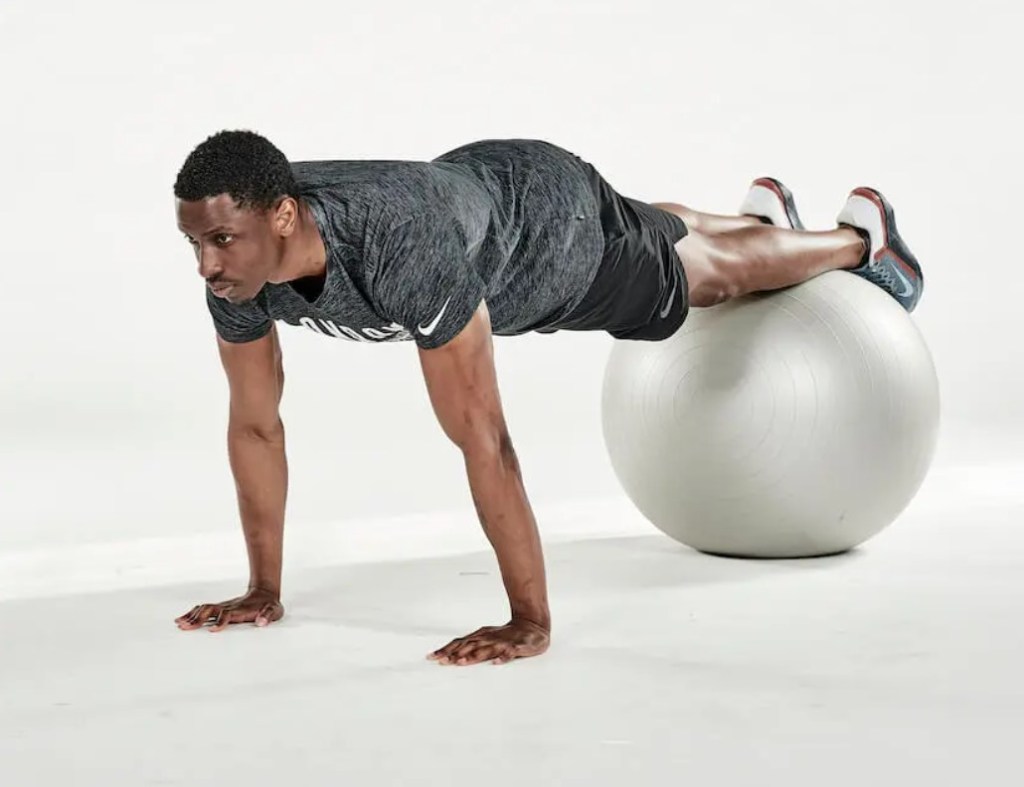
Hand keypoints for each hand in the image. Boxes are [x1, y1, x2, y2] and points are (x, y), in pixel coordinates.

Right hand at [175, 587, 283, 631]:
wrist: (265, 592)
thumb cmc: (270, 605)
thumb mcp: (274, 610)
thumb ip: (268, 616)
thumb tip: (262, 622)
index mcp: (241, 610)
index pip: (228, 614)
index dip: (220, 621)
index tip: (212, 630)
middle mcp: (229, 607)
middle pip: (211, 610)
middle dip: (198, 619)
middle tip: (185, 627)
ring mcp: (224, 606)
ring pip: (205, 609)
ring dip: (192, 616)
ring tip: (179, 624)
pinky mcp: (220, 608)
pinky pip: (203, 610)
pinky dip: (192, 614)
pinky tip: (182, 619)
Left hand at [428, 617, 549, 665]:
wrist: (532, 625)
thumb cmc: (506, 635)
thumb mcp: (486, 638)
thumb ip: (470, 647)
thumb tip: (449, 656)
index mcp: (480, 636)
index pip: (459, 643)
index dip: (446, 650)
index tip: (432, 657)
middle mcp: (489, 638)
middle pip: (469, 646)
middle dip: (455, 654)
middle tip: (443, 662)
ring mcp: (503, 642)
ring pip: (487, 649)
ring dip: (474, 655)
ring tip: (462, 662)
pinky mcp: (518, 646)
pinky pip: (510, 652)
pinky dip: (503, 657)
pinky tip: (496, 663)